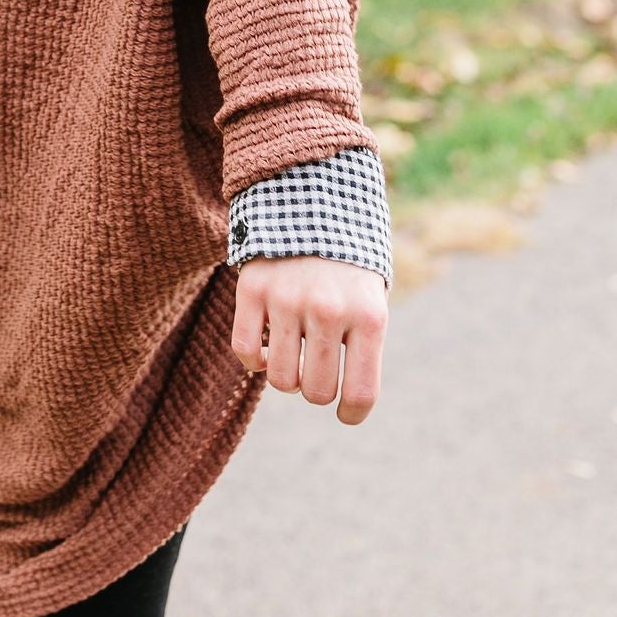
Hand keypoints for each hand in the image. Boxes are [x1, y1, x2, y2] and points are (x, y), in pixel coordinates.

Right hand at [231, 257, 386, 420]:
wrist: (315, 202)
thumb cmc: (348, 268)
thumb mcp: (371, 300)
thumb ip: (361, 346)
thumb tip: (344, 399)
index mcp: (369, 316)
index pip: (360, 392)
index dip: (351, 414)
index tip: (345, 413)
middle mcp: (329, 310)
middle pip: (316, 391)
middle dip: (315, 390)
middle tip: (316, 372)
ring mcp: (288, 299)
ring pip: (279, 378)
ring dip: (286, 376)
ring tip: (293, 356)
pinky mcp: (253, 288)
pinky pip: (245, 352)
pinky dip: (254, 361)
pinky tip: (265, 349)